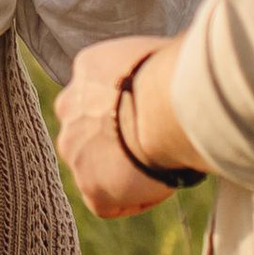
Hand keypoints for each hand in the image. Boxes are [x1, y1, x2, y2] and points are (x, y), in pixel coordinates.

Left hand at [58, 32, 187, 219]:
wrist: (167, 106)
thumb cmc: (177, 73)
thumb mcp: (160, 52)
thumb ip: (158, 64)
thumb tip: (183, 64)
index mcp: (88, 67)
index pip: (100, 90)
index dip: (127, 105)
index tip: (152, 114)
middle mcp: (69, 107)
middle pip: (88, 127)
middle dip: (115, 137)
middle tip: (153, 142)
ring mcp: (75, 149)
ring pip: (94, 165)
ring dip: (121, 169)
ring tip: (159, 167)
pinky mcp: (92, 188)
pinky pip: (110, 202)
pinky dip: (135, 199)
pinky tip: (162, 185)